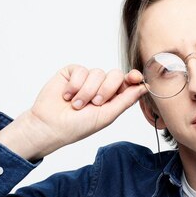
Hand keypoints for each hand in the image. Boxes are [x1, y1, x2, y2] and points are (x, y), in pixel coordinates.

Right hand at [0, 65, 146, 160]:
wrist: (50, 125)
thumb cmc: (78, 126)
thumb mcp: (107, 115)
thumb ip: (126, 100)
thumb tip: (144, 87)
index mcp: (113, 98)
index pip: (128, 82)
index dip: (133, 78)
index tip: (135, 78)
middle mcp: (101, 86)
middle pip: (115, 74)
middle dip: (106, 90)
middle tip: (95, 104)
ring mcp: (86, 79)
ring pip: (97, 73)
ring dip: (87, 92)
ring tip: (76, 105)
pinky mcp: (72, 73)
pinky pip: (81, 69)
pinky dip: (74, 85)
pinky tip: (67, 96)